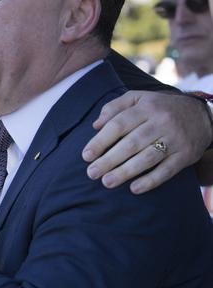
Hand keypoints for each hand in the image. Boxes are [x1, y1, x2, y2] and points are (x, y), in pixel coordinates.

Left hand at [82, 90, 211, 193]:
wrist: (201, 115)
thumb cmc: (159, 108)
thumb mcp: (138, 98)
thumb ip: (114, 107)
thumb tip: (95, 126)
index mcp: (146, 107)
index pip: (119, 124)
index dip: (101, 141)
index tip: (86, 155)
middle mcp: (161, 122)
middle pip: (131, 143)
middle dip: (109, 160)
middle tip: (91, 173)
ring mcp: (175, 139)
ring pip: (147, 158)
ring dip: (125, 172)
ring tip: (107, 182)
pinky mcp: (186, 155)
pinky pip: (167, 170)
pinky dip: (151, 180)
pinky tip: (135, 188)